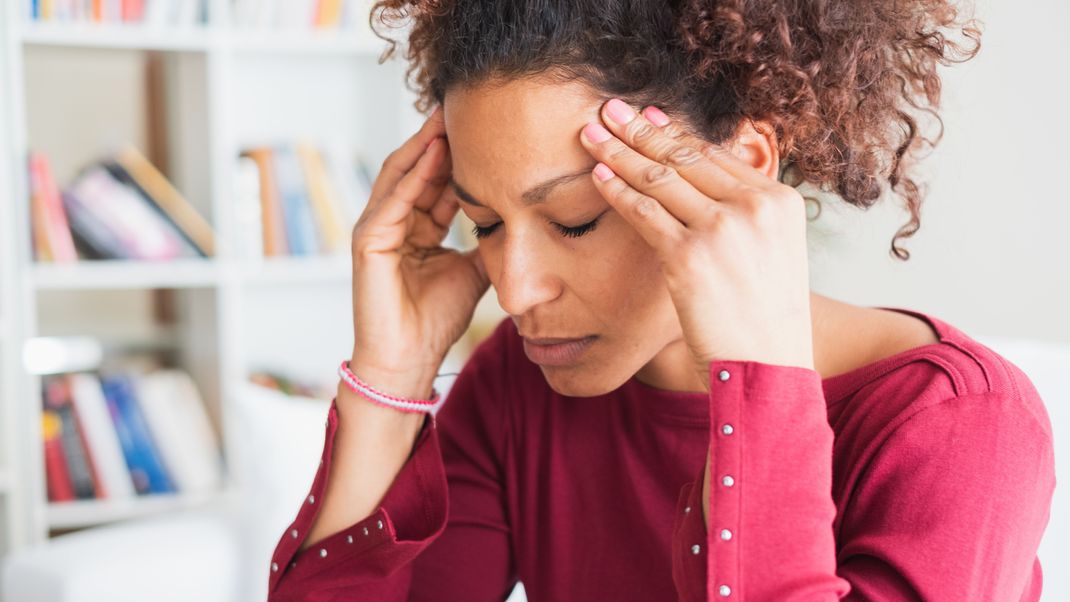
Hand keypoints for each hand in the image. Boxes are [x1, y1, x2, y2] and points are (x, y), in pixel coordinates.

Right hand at [349, 106, 490, 384]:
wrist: (409, 360)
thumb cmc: (436, 320)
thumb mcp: (474, 270)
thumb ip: (488, 242)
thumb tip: (518, 218)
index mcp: (417, 228)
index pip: (437, 180)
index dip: (460, 155)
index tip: (487, 128)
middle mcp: (394, 222)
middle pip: (417, 168)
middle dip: (440, 137)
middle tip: (465, 105)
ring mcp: (377, 229)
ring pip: (401, 175)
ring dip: (424, 145)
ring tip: (448, 116)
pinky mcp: (368, 242)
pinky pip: (393, 200)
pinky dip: (413, 175)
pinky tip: (433, 151)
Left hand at [579, 99, 815, 529]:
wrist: (767, 368)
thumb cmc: (764, 319)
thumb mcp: (772, 255)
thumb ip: (747, 217)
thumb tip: (706, 188)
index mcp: (779, 200)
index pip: (716, 154)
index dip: (675, 132)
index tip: (648, 116)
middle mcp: (754, 206)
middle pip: (685, 156)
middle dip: (640, 129)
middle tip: (609, 109)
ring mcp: (722, 228)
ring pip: (659, 178)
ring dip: (620, 151)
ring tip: (592, 133)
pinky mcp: (690, 254)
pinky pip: (644, 212)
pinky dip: (617, 191)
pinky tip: (598, 176)